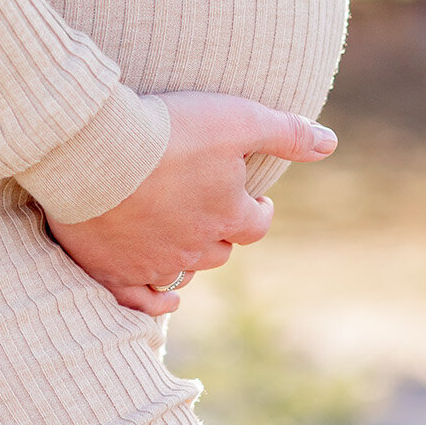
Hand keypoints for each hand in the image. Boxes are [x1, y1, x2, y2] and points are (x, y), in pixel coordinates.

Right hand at [42, 91, 337, 316]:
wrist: (94, 150)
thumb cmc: (168, 130)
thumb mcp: (237, 119)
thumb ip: (285, 132)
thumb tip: (331, 143)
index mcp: (228, 213)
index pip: (257, 224)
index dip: (258, 212)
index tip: (254, 200)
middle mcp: (196, 246)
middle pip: (220, 250)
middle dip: (222, 232)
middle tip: (212, 211)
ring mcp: (153, 262)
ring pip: (183, 272)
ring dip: (187, 257)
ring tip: (181, 238)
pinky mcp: (113, 271)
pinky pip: (140, 302)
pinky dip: (154, 305)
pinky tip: (164, 302)